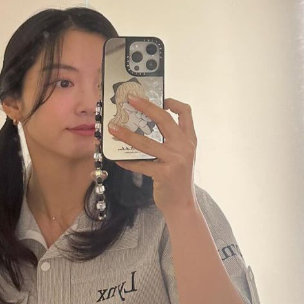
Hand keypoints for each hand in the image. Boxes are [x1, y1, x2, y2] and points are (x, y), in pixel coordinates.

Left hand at [107, 95, 197, 215]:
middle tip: (130, 100)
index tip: (159, 98)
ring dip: (127, 135)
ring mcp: (175, 160)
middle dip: (146, 106)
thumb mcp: (182, 156)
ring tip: (113, 129)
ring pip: (146, 142)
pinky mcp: (164, 173)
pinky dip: (127, 161)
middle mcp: (184, 147)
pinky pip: (140, 164)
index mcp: (189, 139)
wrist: (183, 204)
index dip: (173, 102)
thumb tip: (146, 125)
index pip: (186, 113)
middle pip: (164, 119)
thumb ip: (172, 141)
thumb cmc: (178, 178)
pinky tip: (117, 159)